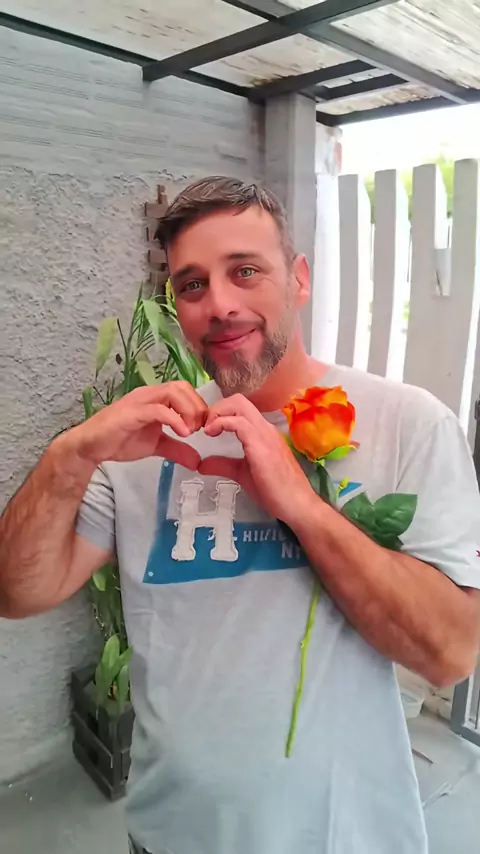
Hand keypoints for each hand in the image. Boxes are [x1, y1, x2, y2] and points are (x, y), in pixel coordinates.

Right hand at [60, 382, 206, 469]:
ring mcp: (140, 401)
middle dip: (197, 406)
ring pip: (172, 392)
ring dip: (188, 410)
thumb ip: (177, 450)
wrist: (91, 446)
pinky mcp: (132, 412)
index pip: (184, 390)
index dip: (199, 405)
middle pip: (182, 387)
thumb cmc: (120, 441)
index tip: (204, 427)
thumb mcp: (156, 446)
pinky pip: (159, 410)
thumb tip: (198, 461)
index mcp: (156, 398)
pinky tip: (183, 434)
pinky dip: (175, 419)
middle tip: (200, 428)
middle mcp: (149, 394)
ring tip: (191, 431)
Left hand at [198, 394, 314, 525]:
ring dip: (217, 413)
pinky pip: (238, 422)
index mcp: (262, 432)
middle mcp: (264, 427)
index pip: (240, 407)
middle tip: (205, 428)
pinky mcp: (260, 445)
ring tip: (208, 431)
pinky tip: (212, 435)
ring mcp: (264, 434)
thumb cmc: (275, 491)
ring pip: (238, 405)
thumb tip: (202, 464)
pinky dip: (221, 423)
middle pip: (238, 400)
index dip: (220, 412)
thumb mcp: (243, 474)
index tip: (208, 429)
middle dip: (216, 408)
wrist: (297, 505)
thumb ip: (224, 465)